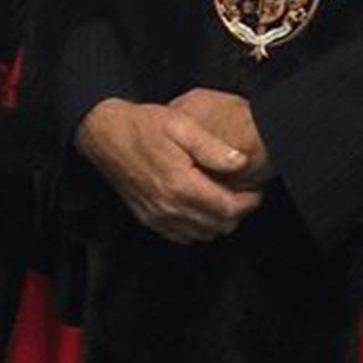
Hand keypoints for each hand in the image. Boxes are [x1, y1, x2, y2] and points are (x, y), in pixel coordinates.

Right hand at [73, 98, 263, 242]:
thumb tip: (241, 163)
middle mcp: (169, 207)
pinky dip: (198, 228)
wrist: (105, 134)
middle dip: (237, 213)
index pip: (228, 209)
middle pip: (218, 226)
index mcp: (181, 185)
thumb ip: (213, 147)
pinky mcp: (147, 218)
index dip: (249, 202)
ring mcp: (157, 216)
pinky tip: (202, 208)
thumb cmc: (143, 125)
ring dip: (219, 222)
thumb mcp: (182, 125)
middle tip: (245, 193)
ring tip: (226, 199)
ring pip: (201, 235)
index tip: (257, 190)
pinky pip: (181, 236)